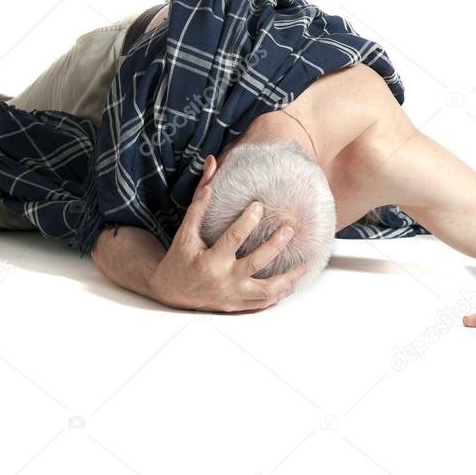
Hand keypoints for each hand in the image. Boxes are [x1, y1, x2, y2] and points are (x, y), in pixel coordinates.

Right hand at [149, 155, 307, 311]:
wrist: (171, 290)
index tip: (259, 205)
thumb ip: (199, 202)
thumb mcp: (185, 230)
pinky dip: (280, 293)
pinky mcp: (237, 305)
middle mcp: (223, 281)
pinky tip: (292, 282)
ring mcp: (232, 296)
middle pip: (256, 263)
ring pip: (267, 290)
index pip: (233, 238)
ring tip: (304, 263)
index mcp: (208, 261)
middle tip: (289, 228)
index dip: (248, 220)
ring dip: (288, 278)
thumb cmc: (179, 258)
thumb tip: (211, 169)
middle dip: (275, 245)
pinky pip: (264, 302)